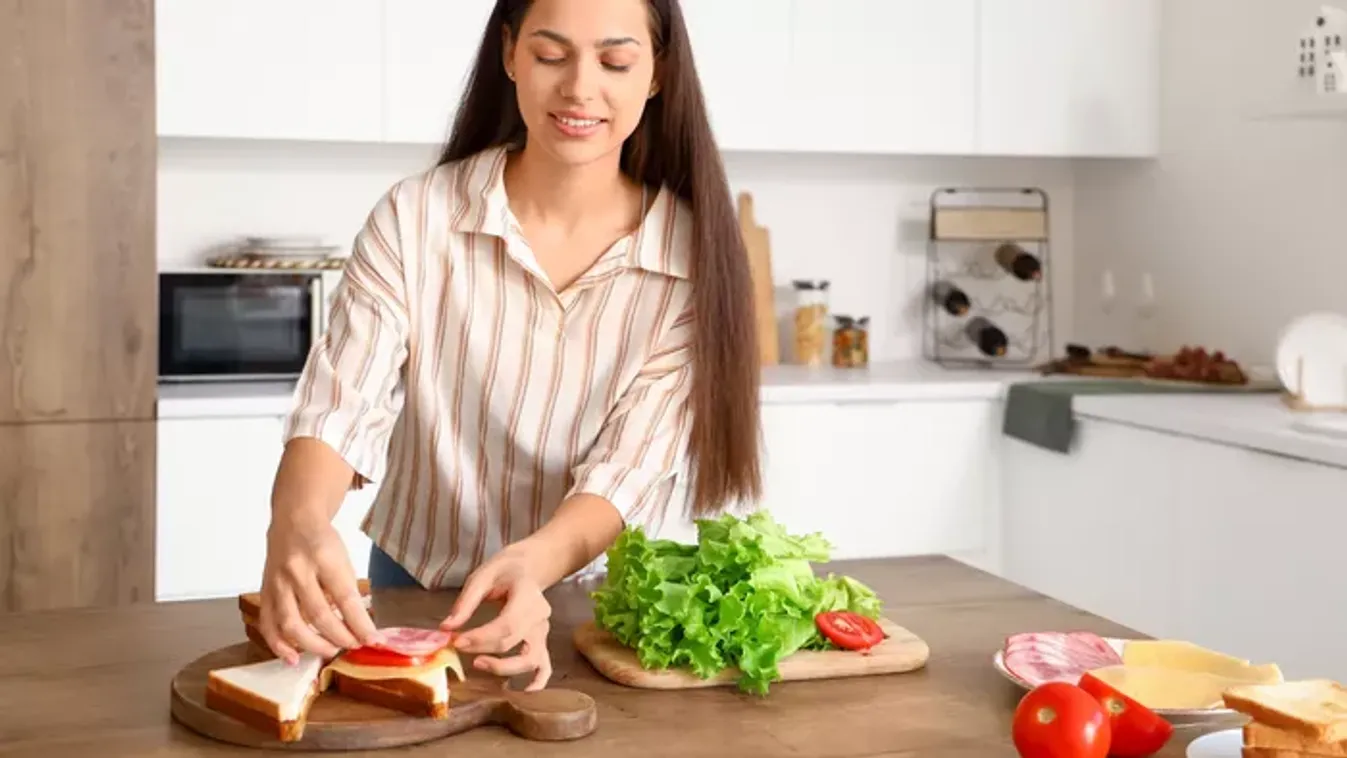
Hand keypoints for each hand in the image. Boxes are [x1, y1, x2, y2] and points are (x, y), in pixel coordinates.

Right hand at [259, 512, 381, 662]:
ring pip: (291, 623)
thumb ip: (348, 591)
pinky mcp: (264, 591)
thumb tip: (359, 629)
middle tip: (353, 645)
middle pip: (318, 614)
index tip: (373, 640)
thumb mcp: (343, 559)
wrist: (293, 522)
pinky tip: (293, 658)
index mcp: (324, 557)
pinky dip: (279, 645)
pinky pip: (268, 624)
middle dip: (339, 636)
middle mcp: (297, 570)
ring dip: (312, 645)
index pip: (345, 597)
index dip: (360, 623)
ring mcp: (277, 582)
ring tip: (330, 652)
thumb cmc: (323, 543)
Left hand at [440, 545, 552, 689]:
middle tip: (458, 647)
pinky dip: (537, 682)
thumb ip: (465, 603)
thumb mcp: (482, 576)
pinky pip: (544, 667)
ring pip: (530, 659)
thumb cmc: (504, 570)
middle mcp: (540, 616)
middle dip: (483, 649)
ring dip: (505, 668)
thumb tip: (446, 628)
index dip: (481, 637)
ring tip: (479, 664)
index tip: (456, 640)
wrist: (530, 567)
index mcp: (528, 595)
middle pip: (513, 641)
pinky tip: (522, 693)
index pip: (507, 624)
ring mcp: (544, 631)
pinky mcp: (542, 642)